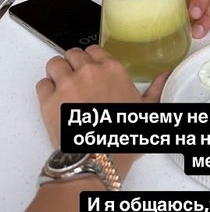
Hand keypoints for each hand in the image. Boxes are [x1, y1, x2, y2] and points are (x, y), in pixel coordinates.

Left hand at [36, 46, 168, 150]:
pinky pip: (41, 84)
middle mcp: (88, 71)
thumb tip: (165, 76)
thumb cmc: (122, 138)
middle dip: (73, 66)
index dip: (91, 62)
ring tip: (62, 89)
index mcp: (112, 69)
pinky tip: (54, 101)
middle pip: (72, 54)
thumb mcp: (146, 110)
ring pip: (54, 64)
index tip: (91, 72)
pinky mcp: (49, 100)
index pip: (94, 50)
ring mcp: (67, 84)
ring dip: (57, 74)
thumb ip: (156, 89)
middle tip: (77, 82)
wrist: (99, 161)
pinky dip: (46, 91)